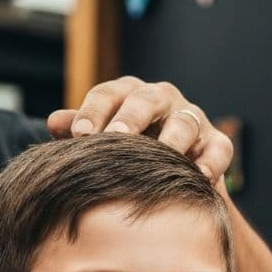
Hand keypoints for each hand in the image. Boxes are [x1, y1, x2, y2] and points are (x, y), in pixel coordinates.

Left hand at [46, 76, 232, 184]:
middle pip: (145, 101)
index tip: (79, 135)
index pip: (107, 95)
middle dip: (131, 118)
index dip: (92, 113)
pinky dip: (211, 162)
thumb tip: (53, 122)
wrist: (169, 172)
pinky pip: (218, 149)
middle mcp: (160, 99)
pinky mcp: (216, 141)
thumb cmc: (124, 150)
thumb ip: (78, 129)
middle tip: (116, 138)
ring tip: (160, 158)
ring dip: (172, 139)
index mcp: (126, 94)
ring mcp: (191, 118)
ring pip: (184, 122)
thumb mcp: (100, 138)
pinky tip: (198, 177)